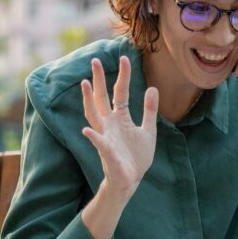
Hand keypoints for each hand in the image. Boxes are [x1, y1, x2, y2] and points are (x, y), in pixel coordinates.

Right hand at [80, 55, 159, 196]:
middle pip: (101, 98)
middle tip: (94, 60)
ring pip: (94, 115)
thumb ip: (149, 110)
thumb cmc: (136, 156)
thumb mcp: (148, 130)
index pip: (120, 92)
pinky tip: (87, 130)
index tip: (125, 58)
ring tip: (85, 83)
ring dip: (88, 100)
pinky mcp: (106, 152)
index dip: (123, 76)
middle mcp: (110, 124)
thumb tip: (152, 88)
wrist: (131, 180)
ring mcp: (106, 136)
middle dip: (99, 80)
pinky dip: (93, 136)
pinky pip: (98, 143)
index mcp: (121, 118)